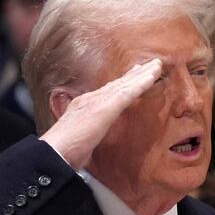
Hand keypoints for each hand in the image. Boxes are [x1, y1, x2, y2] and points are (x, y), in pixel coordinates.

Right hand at [40, 58, 163, 169]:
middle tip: (152, 64)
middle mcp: (91, 99)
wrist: (57, 151)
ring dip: (143, 74)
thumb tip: (93, 142)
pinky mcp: (105, 107)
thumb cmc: (66, 151)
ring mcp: (98, 101)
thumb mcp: (81, 139)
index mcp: (85, 106)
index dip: (123, 83)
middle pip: (119, 84)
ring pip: (125, 84)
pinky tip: (151, 78)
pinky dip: (140, 84)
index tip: (135, 75)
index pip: (108, 92)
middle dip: (136, 74)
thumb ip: (91, 135)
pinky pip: (127, 93)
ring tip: (157, 66)